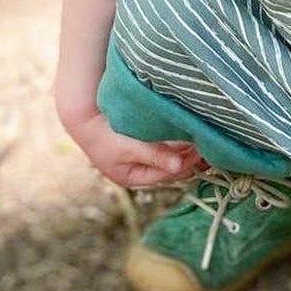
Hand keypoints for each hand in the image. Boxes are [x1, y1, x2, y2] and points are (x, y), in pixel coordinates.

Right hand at [66, 110, 203, 187]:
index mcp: (132, 177)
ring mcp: (138, 153)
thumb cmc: (103, 134)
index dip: (186, 164)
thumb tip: (179, 166)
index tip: (202, 151)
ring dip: (183, 146)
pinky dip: (175, 137)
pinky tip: (186, 128)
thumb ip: (155, 155)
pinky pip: (163, 141)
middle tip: (208, 144)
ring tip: (202, 136)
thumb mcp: (129, 147)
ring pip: (168, 153)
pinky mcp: (140, 138)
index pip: (167, 175)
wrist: (83, 114)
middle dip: (188, 156)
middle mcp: (136, 168)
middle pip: (170, 165)